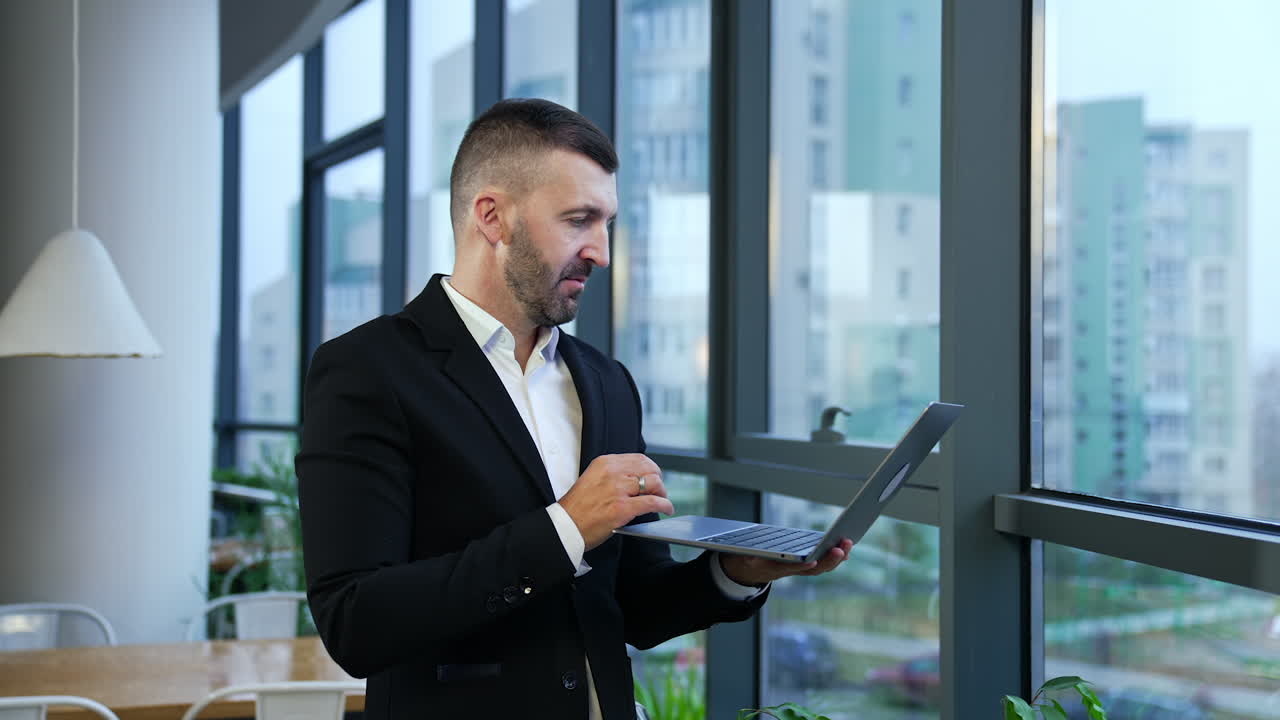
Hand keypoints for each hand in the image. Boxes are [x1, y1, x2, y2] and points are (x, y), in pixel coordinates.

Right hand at [558, 454, 674, 550]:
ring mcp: (618, 490)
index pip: (638, 458)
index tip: (652, 476)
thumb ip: (612, 476)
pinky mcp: (623, 508)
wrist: (565, 526)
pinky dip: (664, 505)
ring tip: (662, 499)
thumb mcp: (592, 479)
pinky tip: (666, 509)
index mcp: (604, 463)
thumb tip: (634, 479)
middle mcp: (613, 473)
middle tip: (658, 489)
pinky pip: (652, 502)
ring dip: (662, 492)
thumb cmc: (577, 508)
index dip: (650, 468)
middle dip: (658, 479)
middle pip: (649, 468)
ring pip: (653, 483)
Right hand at [718, 538, 853, 586]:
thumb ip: (748, 557)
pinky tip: (845, 545)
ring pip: (821, 567)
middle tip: (842, 548)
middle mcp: (790, 571)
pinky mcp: (804, 564)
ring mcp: (798, 569)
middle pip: (813, 569)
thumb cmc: (744, 558)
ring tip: (848, 543)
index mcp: (774, 568)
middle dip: (829, 560)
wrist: (746, 571)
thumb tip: (751, 559)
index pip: (790, 569)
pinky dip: (835, 555)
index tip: (813, 561)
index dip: (803, 566)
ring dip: (836, 557)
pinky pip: (822, 561)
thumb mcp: (741, 556)